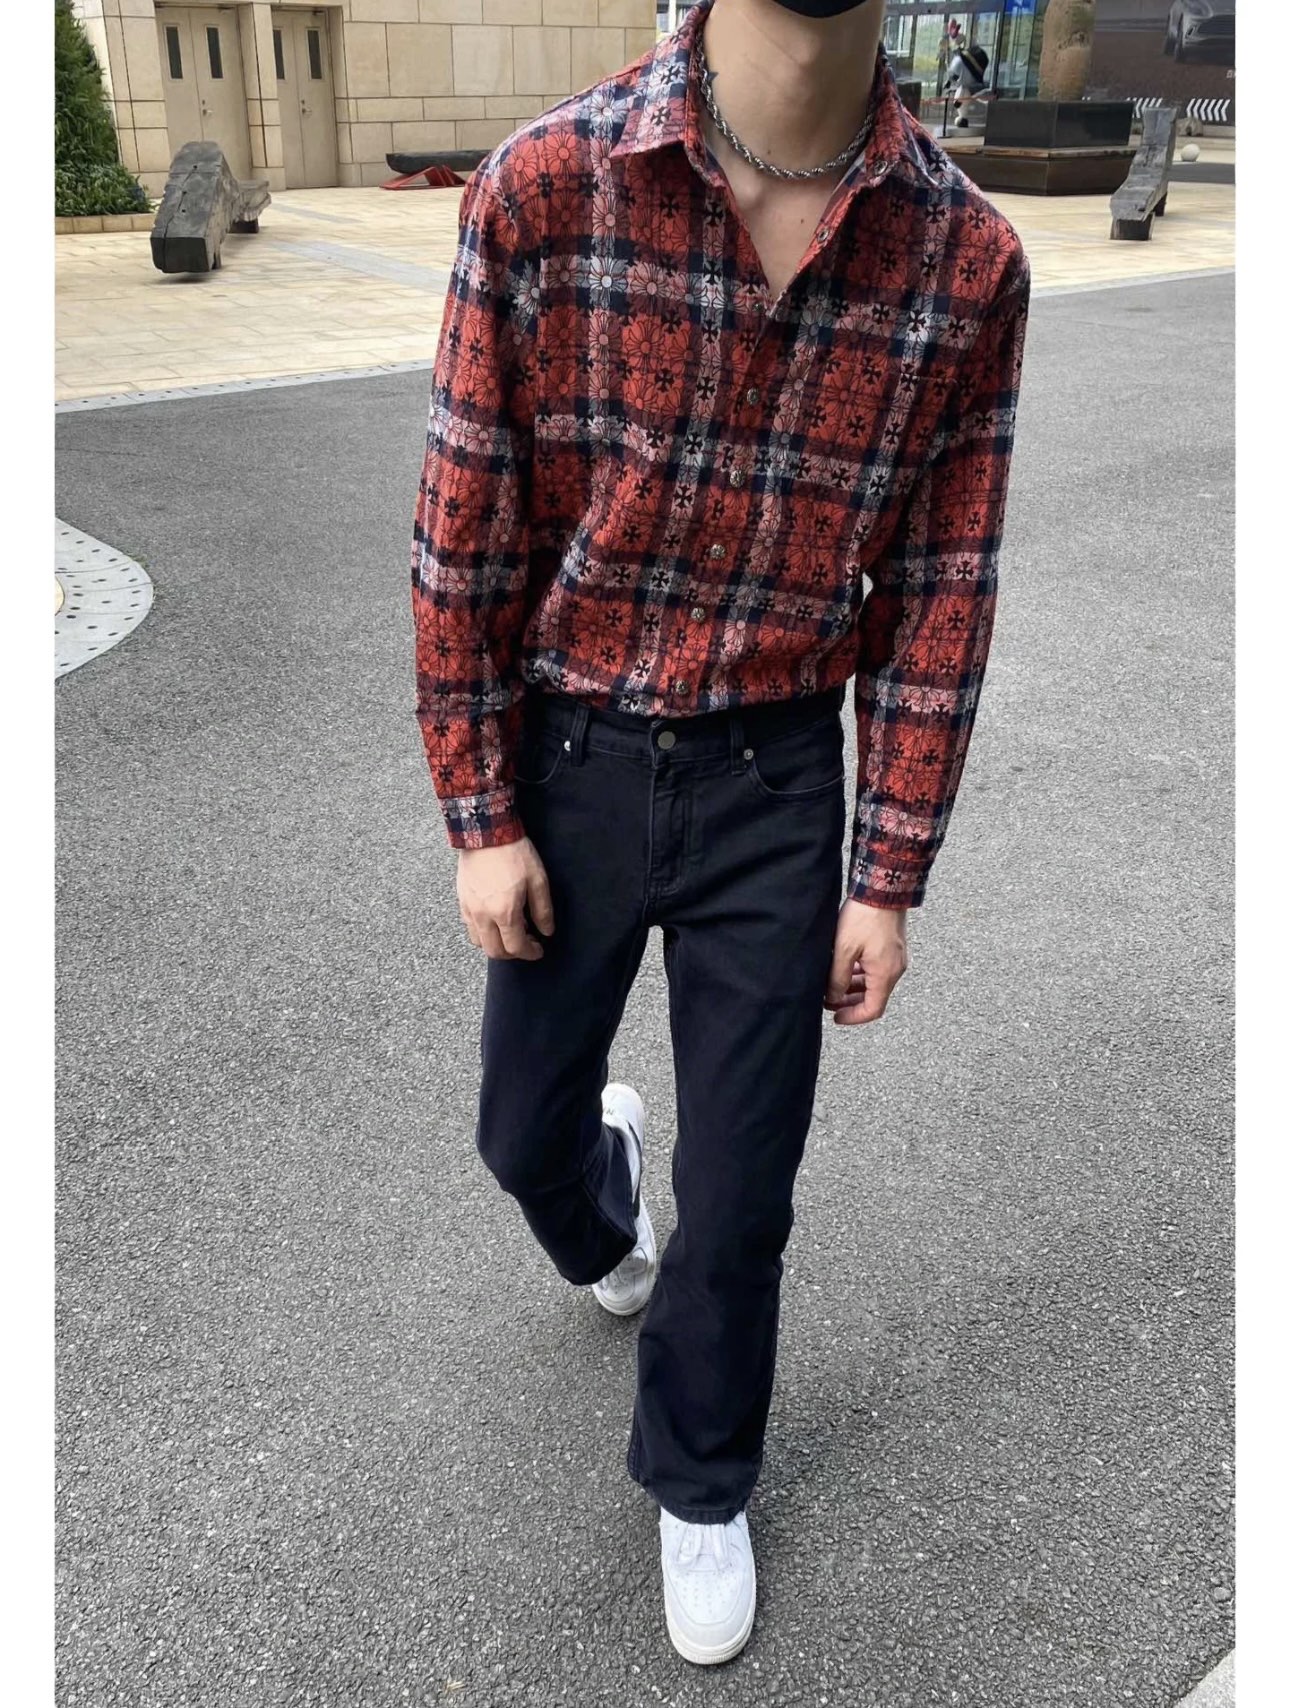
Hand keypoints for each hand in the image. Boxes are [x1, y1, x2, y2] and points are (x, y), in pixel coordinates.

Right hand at [457, 839, 554, 960]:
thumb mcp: (538, 880)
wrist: (486, 832)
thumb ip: (543, 910)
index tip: (539, 949)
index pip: (516, 947)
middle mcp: (483, 915)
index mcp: (504, 912)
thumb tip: (547, 931)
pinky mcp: (461, 900)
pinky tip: (494, 920)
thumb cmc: (514, 853)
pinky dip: (482, 932)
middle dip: (512, 954)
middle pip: (494, 951)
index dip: (530, 953)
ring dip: (495, 944)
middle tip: (525, 944)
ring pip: (478, 942)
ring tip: (510, 931)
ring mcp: (469, 908)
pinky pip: (469, 927)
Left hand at [825, 898, 908, 1025]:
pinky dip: (861, 973)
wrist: (882, 889)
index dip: (853, 1017)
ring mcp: (895, 958)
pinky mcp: (891, 947)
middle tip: (829, 1000)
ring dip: (854, 987)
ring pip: (874, 982)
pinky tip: (845, 966)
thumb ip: (837, 978)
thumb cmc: (865, 917)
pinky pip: (876, 969)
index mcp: (885, 974)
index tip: (835, 1016)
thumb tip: (833, 998)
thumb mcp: (844, 950)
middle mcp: (894, 969)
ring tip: (833, 983)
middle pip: (873, 997)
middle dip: (850, 1002)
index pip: (872, 1010)